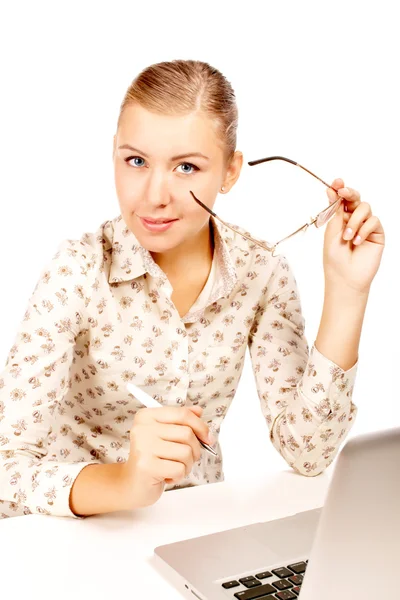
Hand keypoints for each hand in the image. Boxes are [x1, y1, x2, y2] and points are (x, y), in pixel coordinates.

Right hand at [121, 405, 211, 508]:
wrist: (132, 484)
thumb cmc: (152, 458)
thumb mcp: (166, 435)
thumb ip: (181, 421)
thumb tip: (198, 411)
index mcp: (147, 416)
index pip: (182, 414)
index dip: (200, 426)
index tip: (208, 438)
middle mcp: (143, 428)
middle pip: (187, 433)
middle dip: (195, 450)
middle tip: (187, 458)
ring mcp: (143, 446)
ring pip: (186, 452)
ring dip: (187, 465)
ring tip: (174, 468)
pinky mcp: (146, 466)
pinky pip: (179, 469)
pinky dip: (179, 476)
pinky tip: (167, 476)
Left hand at [323, 178, 384, 293]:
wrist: (345, 278)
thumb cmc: (335, 258)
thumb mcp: (331, 232)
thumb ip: (335, 211)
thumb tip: (332, 190)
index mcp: (340, 218)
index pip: (341, 199)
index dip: (339, 189)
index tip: (336, 183)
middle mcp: (354, 220)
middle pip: (355, 198)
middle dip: (349, 193)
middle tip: (343, 192)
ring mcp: (366, 226)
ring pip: (365, 208)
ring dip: (355, 220)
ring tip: (347, 237)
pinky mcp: (377, 234)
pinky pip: (374, 221)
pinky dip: (364, 229)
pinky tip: (357, 241)